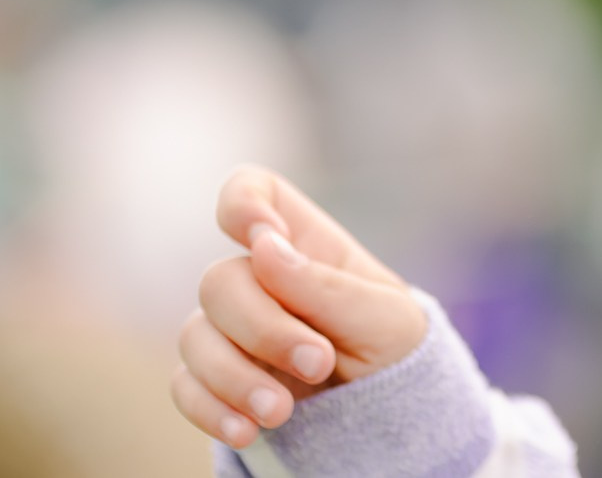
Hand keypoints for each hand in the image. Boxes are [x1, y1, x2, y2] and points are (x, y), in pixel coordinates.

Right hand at [170, 164, 429, 450]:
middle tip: (319, 364)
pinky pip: (186, 387)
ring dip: (236, 378)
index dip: (242, 202)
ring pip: (195, 337)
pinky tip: (247, 430)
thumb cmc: (394, 348)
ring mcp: (233, 331)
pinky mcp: (217, 381)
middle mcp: (260, 281)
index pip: (253, 193)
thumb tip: (264, 247)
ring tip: (282, 412)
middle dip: (264, 328)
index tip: (263, 236)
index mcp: (306, 245)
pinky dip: (211, 409)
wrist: (391, 413)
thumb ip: (326, 285)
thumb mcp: (384, 316)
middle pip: (220, 281)